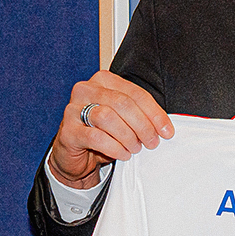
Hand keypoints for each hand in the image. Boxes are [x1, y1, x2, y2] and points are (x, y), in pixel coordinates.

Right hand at [48, 70, 173, 189]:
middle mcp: (86, 90)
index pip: (135, 93)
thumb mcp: (123, 119)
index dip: (155, 113)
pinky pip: (96, 137)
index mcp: (103, 81)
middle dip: (143, 126)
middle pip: (123, 103)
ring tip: (135, 148)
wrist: (75, 154)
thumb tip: (165, 127)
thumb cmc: (102, 133)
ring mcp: (73, 109)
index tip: (167, 131)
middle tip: (151, 142)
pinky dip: (114, 148)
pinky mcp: (68, 131)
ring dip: (128, 136)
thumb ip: (141, 116)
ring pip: (108, 118)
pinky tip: (122, 154)